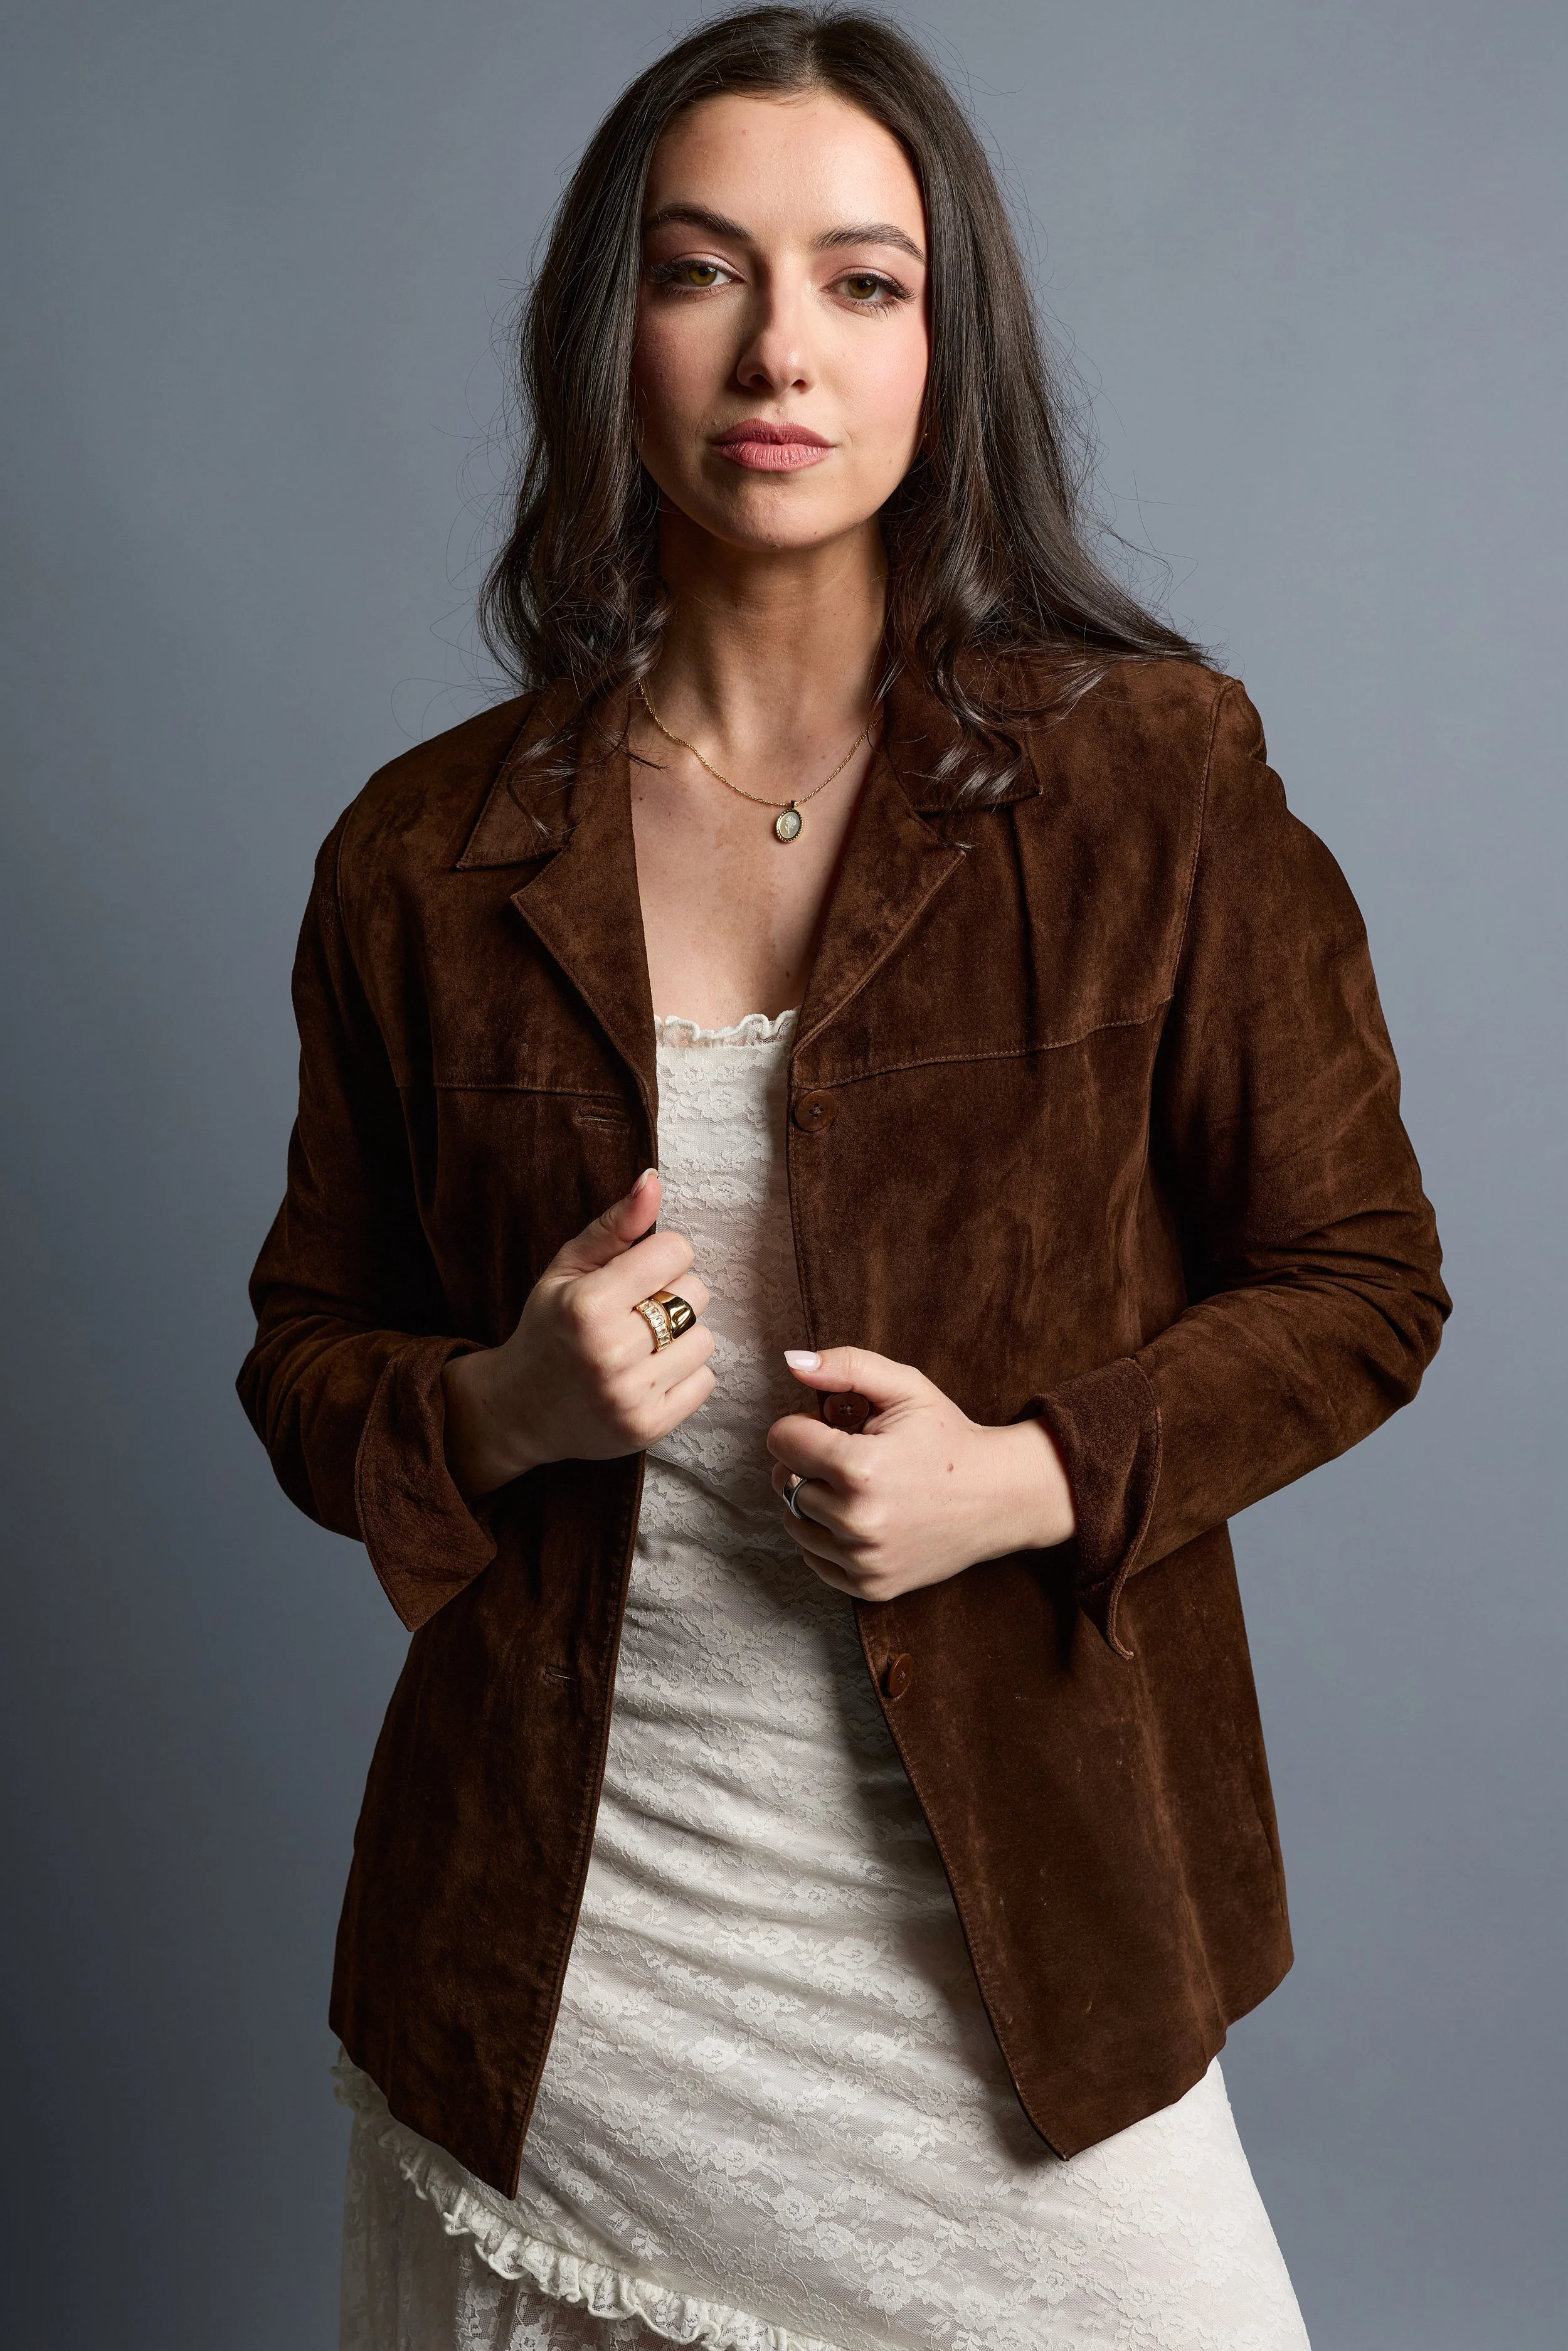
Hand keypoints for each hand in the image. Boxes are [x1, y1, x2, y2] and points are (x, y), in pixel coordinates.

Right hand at [442, 1169, 714, 1496]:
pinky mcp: (649, 1427)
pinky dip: (684, 1374)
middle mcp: (610, 1352)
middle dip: (672, 1295)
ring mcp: (631, 1395)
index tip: (636, 1273)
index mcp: (587, 1304)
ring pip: (706, 1339)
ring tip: (642, 1345)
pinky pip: (705, 1381)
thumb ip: (615, 1225)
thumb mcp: (568, 1268)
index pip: (676, 1251)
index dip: (661, 1257)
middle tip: (635, 1312)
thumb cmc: (549, 1325)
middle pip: (696, 1294)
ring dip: (681, 1337)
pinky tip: (648, 1375)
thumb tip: (653, 1180)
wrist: (522, 1408)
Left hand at [766, 1346, 1074, 1601]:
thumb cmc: (950, 1438)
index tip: (834, 1428)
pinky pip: (815, 1559)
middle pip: (787, 1481)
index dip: (803, 1426)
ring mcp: (864, 1560)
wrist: (1000, 1497)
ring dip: (814, 1502)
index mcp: (859, 1468)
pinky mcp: (871, 1587)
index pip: (781, 1440)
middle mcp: (857, 1521)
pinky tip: (862, 1518)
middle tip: (852, 1457)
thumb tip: (792, 1362)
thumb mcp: (906, 1387)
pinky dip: (827, 1538)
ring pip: (795, 1522)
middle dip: (809, 1464)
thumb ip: (846, 1366)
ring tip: (858, 1488)